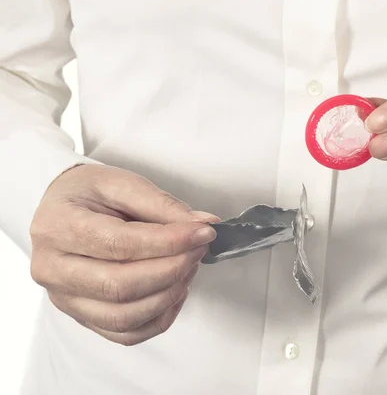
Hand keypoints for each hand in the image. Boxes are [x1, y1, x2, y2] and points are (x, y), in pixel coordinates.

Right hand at [30, 164, 218, 345]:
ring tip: (189, 266)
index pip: (119, 244)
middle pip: (121, 286)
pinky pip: (125, 334)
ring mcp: (64, 298)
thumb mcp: (122, 183)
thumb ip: (163, 205)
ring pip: (124, 316)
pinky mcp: (82, 316)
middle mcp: (53, 268)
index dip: (168, 242)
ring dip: (169, 294)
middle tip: (199, 248)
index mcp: (58, 227)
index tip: (202, 233)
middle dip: (172, 269)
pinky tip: (175, 291)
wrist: (63, 208)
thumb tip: (202, 225)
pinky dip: (159, 318)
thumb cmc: (89, 194)